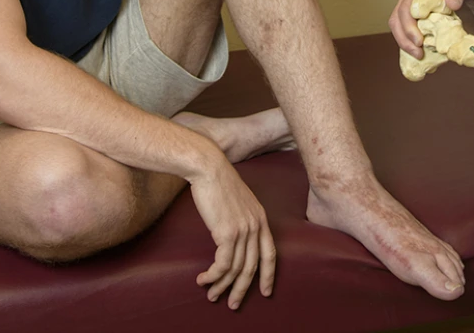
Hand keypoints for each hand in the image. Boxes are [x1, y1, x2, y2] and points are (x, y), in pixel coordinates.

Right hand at [189, 157, 275, 308]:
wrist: (209, 169)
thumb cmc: (218, 183)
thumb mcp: (237, 203)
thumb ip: (241, 221)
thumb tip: (233, 241)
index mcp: (261, 218)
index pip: (270, 253)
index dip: (269, 275)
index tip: (266, 291)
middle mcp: (256, 225)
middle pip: (252, 267)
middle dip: (242, 289)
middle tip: (233, 305)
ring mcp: (243, 230)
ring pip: (235, 269)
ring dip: (222, 286)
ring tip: (212, 295)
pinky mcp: (228, 233)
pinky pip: (222, 264)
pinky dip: (212, 276)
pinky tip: (203, 279)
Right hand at [389, 0, 470, 58]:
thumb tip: (450, 2)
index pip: (406, 7)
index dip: (409, 25)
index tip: (419, 40)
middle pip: (397, 19)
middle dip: (405, 38)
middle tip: (418, 52)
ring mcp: (409, 9)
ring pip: (397, 27)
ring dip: (404, 44)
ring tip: (418, 55)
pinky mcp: (412, 20)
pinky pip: (404, 33)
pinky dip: (408, 45)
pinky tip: (418, 54)